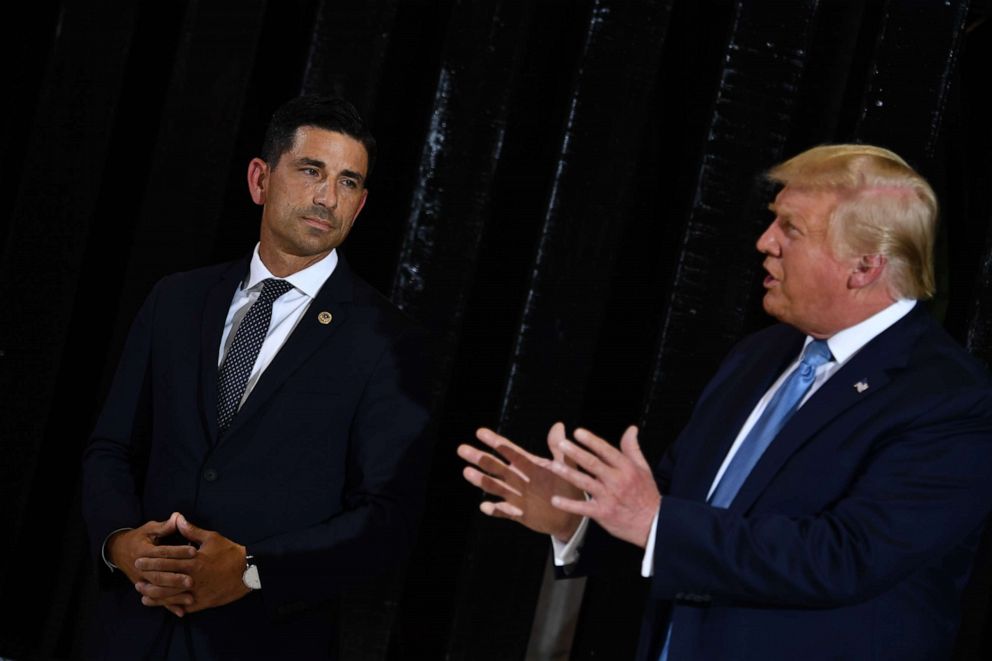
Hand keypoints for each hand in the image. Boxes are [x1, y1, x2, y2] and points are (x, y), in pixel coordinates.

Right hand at [107, 512, 195, 616]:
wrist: (118, 551)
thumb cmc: (139, 537)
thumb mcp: (150, 529)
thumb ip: (165, 526)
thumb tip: (178, 517)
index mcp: (145, 551)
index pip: (163, 552)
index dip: (178, 551)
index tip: (195, 551)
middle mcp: (142, 568)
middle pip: (159, 574)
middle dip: (175, 578)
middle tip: (192, 580)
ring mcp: (141, 580)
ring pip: (158, 589)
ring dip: (173, 595)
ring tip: (190, 597)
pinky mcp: (144, 588)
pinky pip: (157, 599)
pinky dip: (168, 606)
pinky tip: (182, 612)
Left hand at [134, 514, 250, 613]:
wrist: (248, 571)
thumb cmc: (230, 552)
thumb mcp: (212, 538)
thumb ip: (192, 531)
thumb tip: (178, 518)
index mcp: (193, 560)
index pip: (166, 561)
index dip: (151, 561)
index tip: (139, 561)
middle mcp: (192, 577)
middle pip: (164, 579)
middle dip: (148, 578)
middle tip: (136, 578)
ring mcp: (197, 591)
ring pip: (170, 595)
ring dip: (154, 596)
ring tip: (142, 595)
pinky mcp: (203, 602)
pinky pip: (183, 605)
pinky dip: (170, 606)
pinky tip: (161, 605)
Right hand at [458, 422, 583, 540]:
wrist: (571, 516)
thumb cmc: (569, 487)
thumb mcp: (566, 466)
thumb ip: (559, 449)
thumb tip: (559, 425)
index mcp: (528, 465)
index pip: (508, 451)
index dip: (494, 441)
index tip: (480, 432)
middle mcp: (517, 478)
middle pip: (495, 466)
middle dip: (479, 458)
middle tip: (462, 449)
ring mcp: (516, 496)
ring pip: (494, 487)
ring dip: (481, 480)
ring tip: (467, 472)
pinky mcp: (518, 513)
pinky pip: (504, 511)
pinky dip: (494, 509)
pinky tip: (485, 506)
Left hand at [548, 426, 660, 547]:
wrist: (653, 524)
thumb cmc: (646, 495)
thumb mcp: (644, 468)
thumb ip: (633, 448)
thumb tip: (631, 429)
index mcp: (626, 469)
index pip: (606, 450)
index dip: (591, 441)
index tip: (578, 432)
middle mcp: (616, 481)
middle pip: (593, 464)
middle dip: (576, 453)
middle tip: (561, 444)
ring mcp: (608, 497)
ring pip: (585, 483)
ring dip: (568, 474)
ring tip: (553, 465)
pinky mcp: (602, 513)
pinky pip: (582, 508)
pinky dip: (568, 504)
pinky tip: (555, 499)